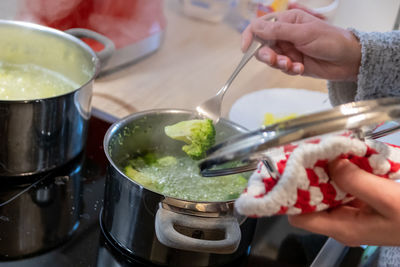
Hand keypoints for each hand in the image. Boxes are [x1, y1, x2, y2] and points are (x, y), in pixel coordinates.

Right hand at [241, 9, 360, 80]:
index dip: (250, 36)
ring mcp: (288, 50)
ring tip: (292, 65)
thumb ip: (278, 31)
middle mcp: (284, 35)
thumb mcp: (304, 33)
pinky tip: (300, 69)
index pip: (260, 27)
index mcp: (286, 21)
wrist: (349, 60)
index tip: (246, 49)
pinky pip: (282, 68)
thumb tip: (255, 28)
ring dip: (279, 64)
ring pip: (271, 59)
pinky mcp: (292, 64)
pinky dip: (289, 70)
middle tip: (276, 60)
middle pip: (262, 46)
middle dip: (267, 55)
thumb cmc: (331, 40)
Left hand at [288, 159, 399, 246]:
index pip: (298, 218)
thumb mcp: (387, 199)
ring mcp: (352, 213)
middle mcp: (342, 223)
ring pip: (326, 192)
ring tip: (322, 150)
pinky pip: (343, 188)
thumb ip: (356, 181)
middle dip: (307, 178)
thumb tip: (329, 162)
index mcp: (342, 227)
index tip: (290, 171)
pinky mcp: (363, 204)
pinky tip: (342, 157)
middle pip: (310, 202)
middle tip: (306, 153)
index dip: (291, 197)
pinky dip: (341, 174)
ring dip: (324, 173)